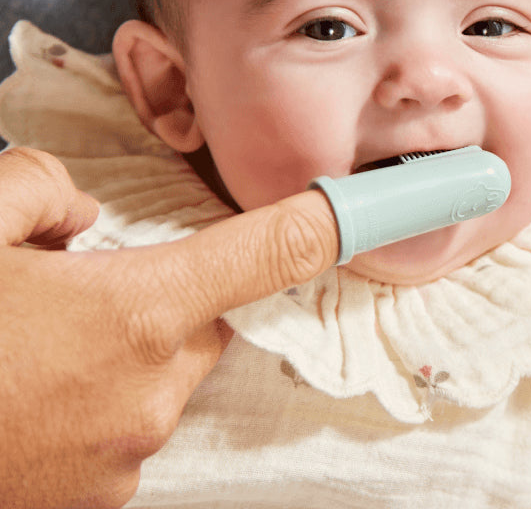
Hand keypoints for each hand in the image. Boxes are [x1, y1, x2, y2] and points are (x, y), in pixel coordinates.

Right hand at [0, 147, 337, 508]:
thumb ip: (41, 194)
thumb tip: (80, 219)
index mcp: (135, 313)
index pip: (259, 257)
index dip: (316, 228)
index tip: (356, 212)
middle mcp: (150, 393)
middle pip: (204, 325)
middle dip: (165, 302)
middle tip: (78, 300)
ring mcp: (123, 461)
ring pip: (161, 379)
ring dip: (122, 358)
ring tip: (32, 357)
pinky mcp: (94, 506)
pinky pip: (124, 431)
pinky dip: (95, 409)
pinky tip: (26, 400)